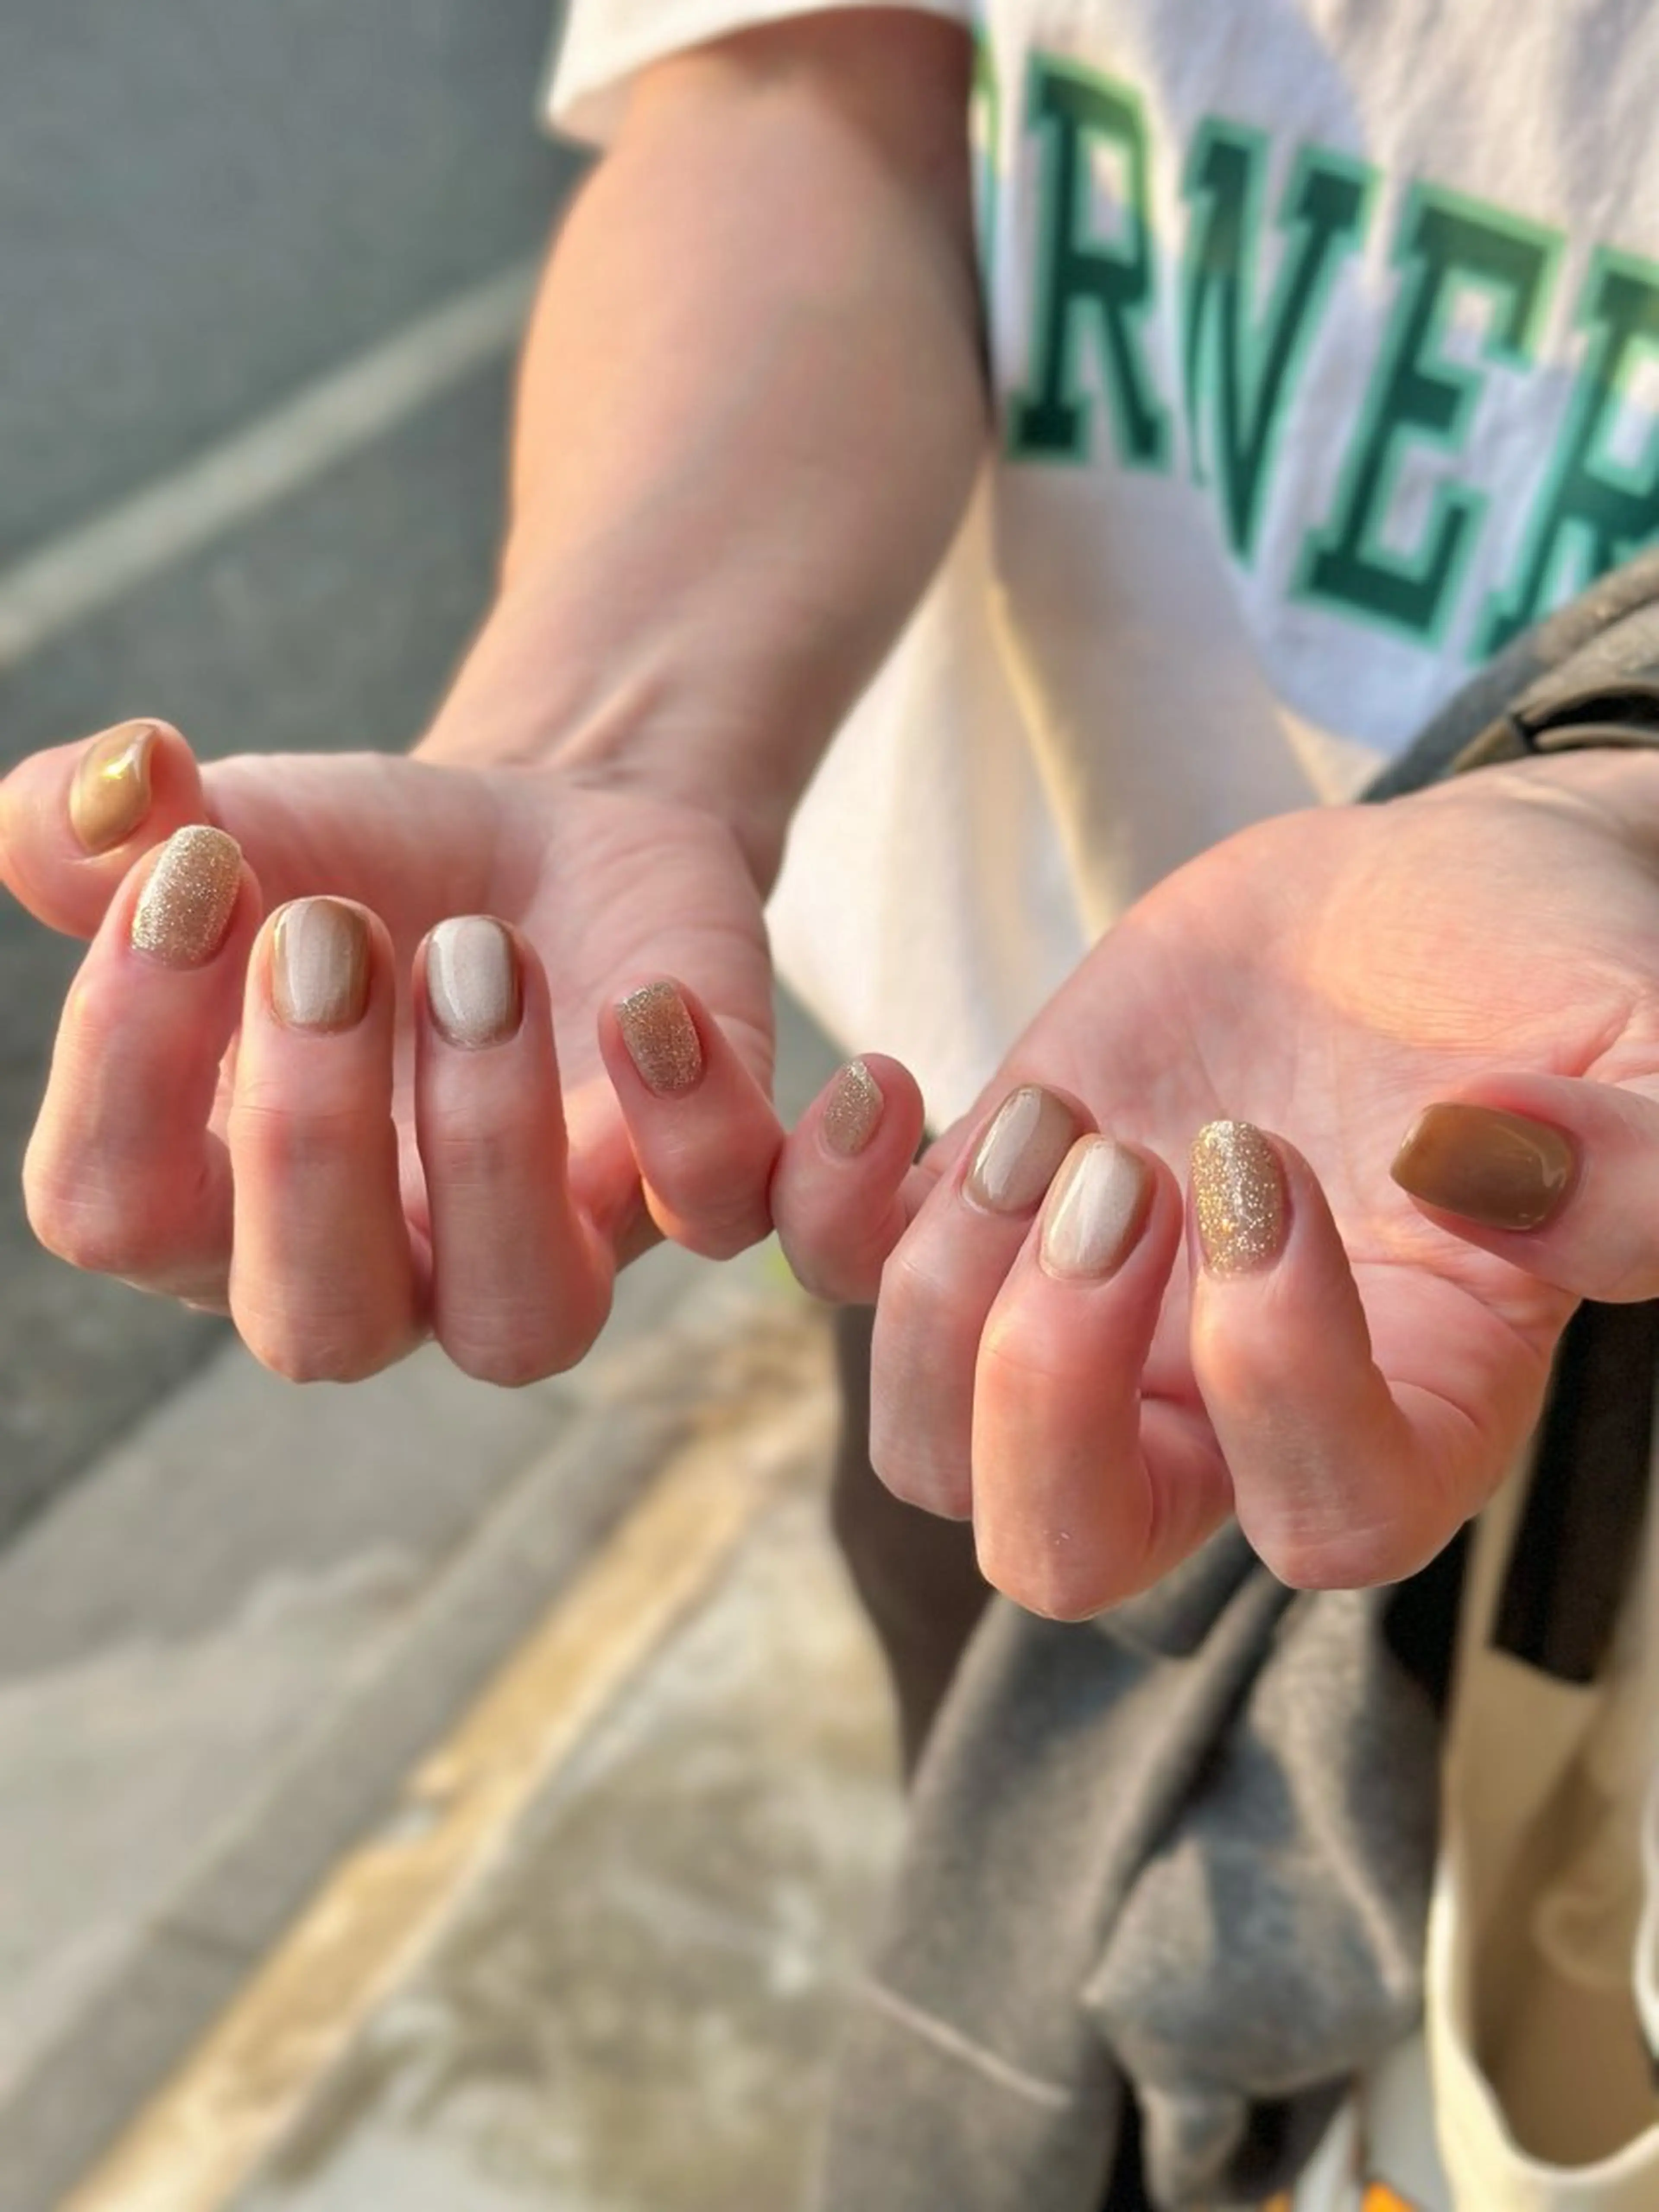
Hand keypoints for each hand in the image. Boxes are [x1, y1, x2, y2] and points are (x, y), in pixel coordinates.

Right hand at [4, 718, 781, 1380]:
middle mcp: (382, 1271)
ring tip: (482, 953)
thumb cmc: (349, 865)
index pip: (116, 1216)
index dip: (126, 1051)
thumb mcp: (213, 828)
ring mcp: (547, 1246)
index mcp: (214, 1206)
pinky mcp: (688, 1184)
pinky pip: (723, 1222)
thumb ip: (92, 827)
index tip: (195, 871)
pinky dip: (703, 1131)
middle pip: (320, 1326)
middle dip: (310, 1133)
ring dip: (495, 1146)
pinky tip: (656, 999)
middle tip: (336, 934)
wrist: (536, 828)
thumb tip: (120, 793)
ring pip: (524, 1324)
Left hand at [773, 752, 1658, 1615]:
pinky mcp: (987, 1218)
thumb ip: (1647, 1156)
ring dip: (945, 1284)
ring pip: (922, 1446)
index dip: (1275, 1374)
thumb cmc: (1544, 986)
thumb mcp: (1646, 1047)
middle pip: (1059, 1555)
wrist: (1414, 905)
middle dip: (1044, 1385)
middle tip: (1112, 1178)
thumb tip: (1499, 1173)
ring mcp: (1088, 1326)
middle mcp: (1224, 1412)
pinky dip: (817, 1204)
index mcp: (1407, 1419)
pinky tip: (899, 1087)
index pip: (1319, 1527)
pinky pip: (835, 1281)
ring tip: (1048, 1120)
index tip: (1268, 1166)